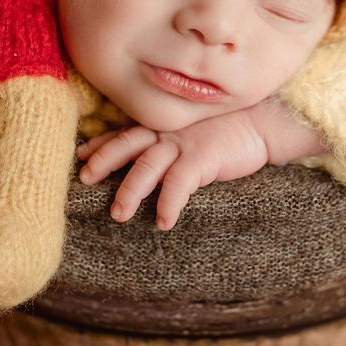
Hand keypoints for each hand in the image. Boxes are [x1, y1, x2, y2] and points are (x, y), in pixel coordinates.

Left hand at [76, 108, 269, 230]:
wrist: (263, 123)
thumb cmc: (229, 130)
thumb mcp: (192, 132)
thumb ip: (170, 140)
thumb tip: (148, 157)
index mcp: (163, 126)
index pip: (125, 133)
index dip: (101, 143)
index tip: (81, 154)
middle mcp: (168, 132)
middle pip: (127, 144)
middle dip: (103, 160)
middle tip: (85, 177)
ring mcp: (184, 144)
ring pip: (146, 166)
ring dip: (130, 190)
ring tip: (119, 214)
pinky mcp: (203, 158)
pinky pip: (179, 182)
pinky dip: (169, 202)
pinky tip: (163, 222)